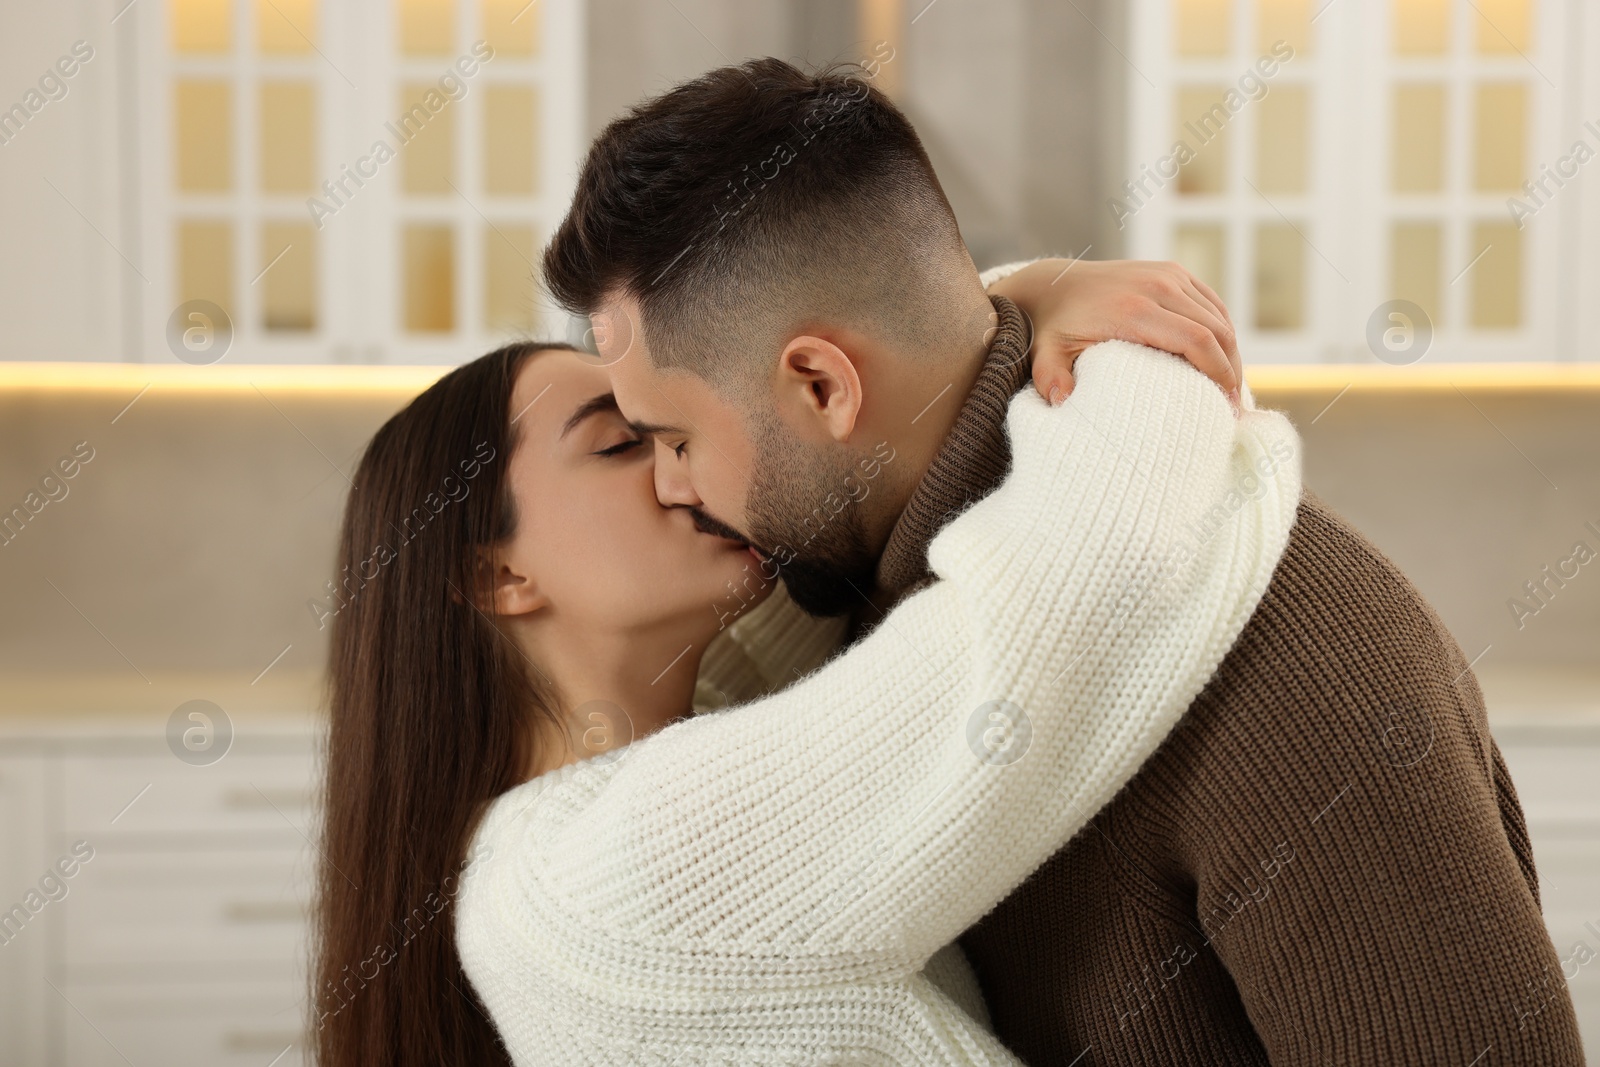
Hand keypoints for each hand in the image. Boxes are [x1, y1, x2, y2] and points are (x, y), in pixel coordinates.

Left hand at [988, 258, 1240, 407]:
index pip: (1196, 340)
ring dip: (1232, 352)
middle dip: (1232, 369)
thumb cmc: (1054, 329)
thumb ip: (1051, 379)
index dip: (1219, 373)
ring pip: (1219, 316)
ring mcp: (1168, 274)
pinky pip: (1211, 303)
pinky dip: (1223, 331)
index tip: (1227, 406)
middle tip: (1235, 406)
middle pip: (1216, 330)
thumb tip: (1062, 402)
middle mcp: (1156, 286)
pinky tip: (1222, 358)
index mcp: (1133, 309)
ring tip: (1231, 387)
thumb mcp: (1046, 355)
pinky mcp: (1173, 271)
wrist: (1055, 284)